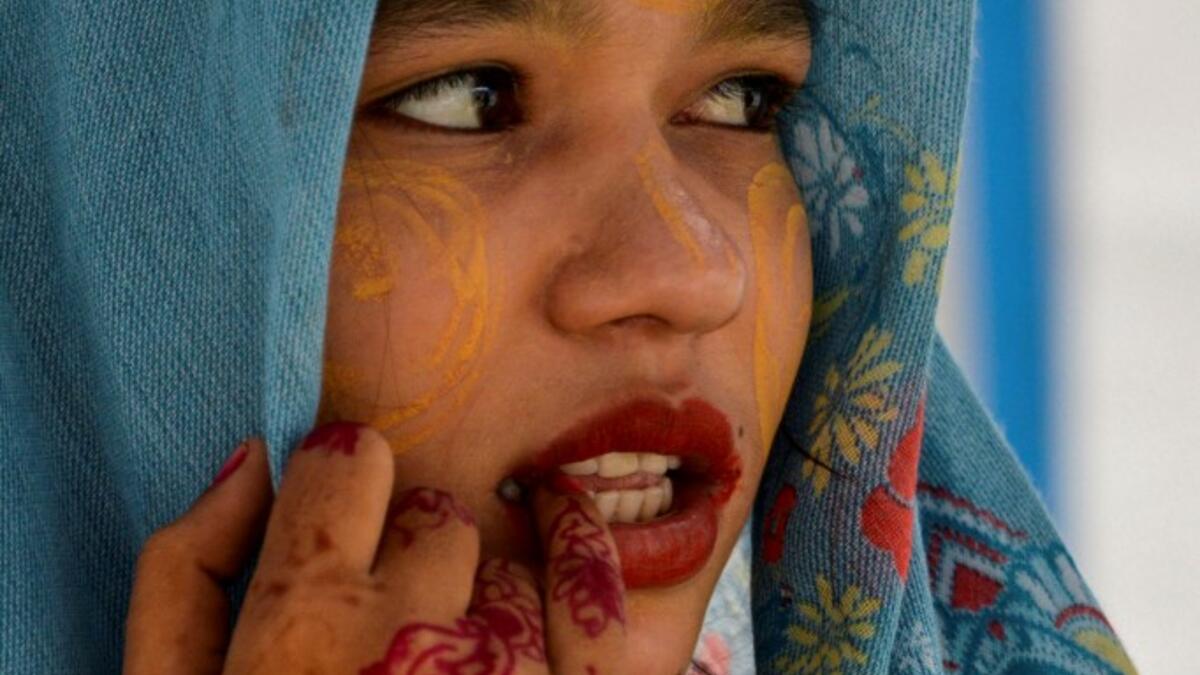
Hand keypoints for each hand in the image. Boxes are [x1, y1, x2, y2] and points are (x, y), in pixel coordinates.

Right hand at [124, 423, 628, 673]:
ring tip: (444, 647)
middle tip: (384, 617)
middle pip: (430, 515)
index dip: (339, 483)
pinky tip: (559, 511)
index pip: (344, 468)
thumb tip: (250, 461)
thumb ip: (186, 580)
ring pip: (503, 554)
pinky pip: (592, 585)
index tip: (341, 508)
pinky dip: (577, 537)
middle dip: (405, 549)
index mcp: (297, 629)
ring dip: (474, 585)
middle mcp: (409, 636)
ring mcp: (507, 672)